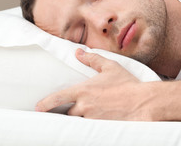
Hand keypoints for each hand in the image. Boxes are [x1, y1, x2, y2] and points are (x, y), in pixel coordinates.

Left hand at [35, 49, 154, 119]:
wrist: (141, 101)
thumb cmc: (127, 83)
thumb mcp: (110, 67)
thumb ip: (92, 59)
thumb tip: (78, 52)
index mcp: (83, 91)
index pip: (58, 98)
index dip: (46, 103)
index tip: (39, 107)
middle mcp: (84, 106)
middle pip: (69, 112)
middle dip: (74, 109)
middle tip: (85, 105)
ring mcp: (91, 119)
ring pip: (80, 120)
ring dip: (84, 116)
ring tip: (97, 110)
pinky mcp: (100, 128)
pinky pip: (90, 127)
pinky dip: (93, 122)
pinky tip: (103, 117)